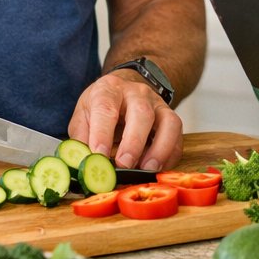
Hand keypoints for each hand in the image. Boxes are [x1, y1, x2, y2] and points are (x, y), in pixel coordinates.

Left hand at [68, 68, 182, 171]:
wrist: (125, 90)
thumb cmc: (101, 107)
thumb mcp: (83, 116)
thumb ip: (81, 139)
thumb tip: (84, 164)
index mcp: (109, 90)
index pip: (106, 108)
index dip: (102, 133)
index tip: (98, 156)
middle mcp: (136, 93)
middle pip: (141, 113)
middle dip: (134, 142)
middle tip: (124, 165)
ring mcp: (158, 104)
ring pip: (168, 122)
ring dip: (160, 148)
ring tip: (147, 169)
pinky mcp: (171, 118)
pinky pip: (178, 137)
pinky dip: (170, 155)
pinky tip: (157, 169)